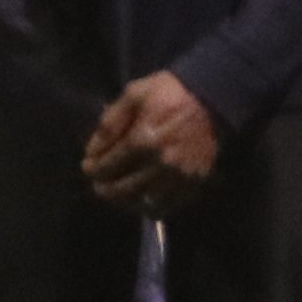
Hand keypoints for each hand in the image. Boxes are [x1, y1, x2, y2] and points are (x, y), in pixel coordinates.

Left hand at [81, 72, 221, 209]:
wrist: (213, 98)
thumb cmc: (169, 92)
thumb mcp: (133, 94)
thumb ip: (110, 123)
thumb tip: (91, 151)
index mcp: (143, 140)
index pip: (108, 166)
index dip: (93, 169)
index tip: (88, 166)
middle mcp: (161, 164)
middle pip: (122, 189)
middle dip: (104, 189)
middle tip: (98, 184)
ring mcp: (179, 177)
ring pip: (143, 203)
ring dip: (124, 202)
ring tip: (116, 194)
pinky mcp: (194, 183)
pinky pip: (168, 207)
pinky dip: (150, 208)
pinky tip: (141, 200)